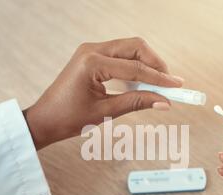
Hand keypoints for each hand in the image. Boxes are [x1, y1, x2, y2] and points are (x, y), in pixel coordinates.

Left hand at [24, 37, 182, 149]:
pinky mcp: (91, 56)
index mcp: (92, 62)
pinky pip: (120, 55)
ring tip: (159, 84)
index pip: (135, 68)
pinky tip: (141, 82)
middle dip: (155, 64)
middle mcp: (91, 50)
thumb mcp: (105, 112)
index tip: (177, 87)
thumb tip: (164, 102)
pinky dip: (134, 66)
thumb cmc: (68, 118)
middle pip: (135, 47)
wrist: (45, 120)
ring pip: (129, 49)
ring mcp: (90, 51)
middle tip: (170, 84)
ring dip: (146, 64)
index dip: (159, 78)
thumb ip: (136, 103)